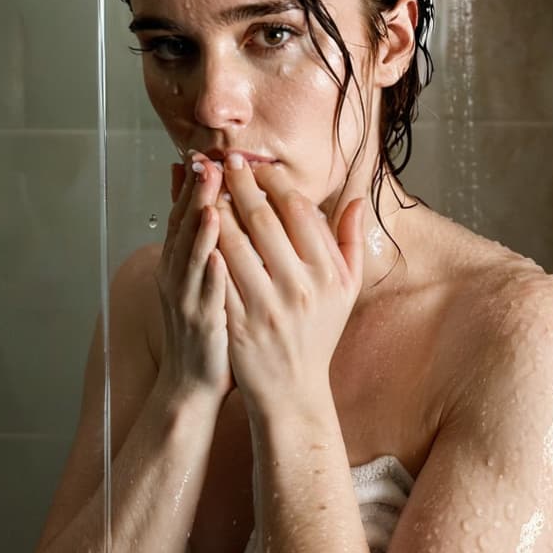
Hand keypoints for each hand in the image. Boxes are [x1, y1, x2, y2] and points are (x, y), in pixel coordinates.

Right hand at [154, 153, 233, 404]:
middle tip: (208, 163)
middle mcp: (177, 274)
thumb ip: (200, 239)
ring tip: (212, 199)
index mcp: (180, 261)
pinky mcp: (200, 322)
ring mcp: (186, 298)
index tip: (206, 153)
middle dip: (196, 195)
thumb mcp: (199, 276)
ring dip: (199, 227)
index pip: (185, 213)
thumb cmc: (205, 325)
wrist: (191, 382)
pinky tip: (218, 256)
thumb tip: (206, 202)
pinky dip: (209, 273)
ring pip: (191, 257)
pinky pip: (205, 295)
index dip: (194, 184)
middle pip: (184, 227)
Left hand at [215, 155, 364, 421]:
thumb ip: (350, 243)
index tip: (257, 164)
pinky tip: (197, 227)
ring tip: (207, 186)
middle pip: (264, 220)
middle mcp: (301, 287)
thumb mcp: (346, 291)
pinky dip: (206, 247)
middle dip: (241, 184)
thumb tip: (355, 200)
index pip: (300, 211)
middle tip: (226, 161)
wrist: (293, 391)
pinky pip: (218, 275)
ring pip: (236, 243)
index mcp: (328, 274)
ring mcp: (268, 306)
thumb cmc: (318, 335)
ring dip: (217, 208)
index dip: (275, 181)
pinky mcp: (239, 322)